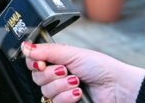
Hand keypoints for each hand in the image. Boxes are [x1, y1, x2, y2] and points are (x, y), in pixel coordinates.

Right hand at [22, 42, 144, 102]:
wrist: (117, 88)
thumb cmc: (102, 68)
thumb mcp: (73, 53)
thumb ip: (47, 50)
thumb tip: (26, 46)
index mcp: (57, 60)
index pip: (34, 61)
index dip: (34, 62)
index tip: (41, 62)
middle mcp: (57, 76)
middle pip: (36, 77)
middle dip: (51, 74)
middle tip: (65, 70)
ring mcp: (61, 92)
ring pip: (45, 91)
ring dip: (61, 86)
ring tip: (76, 82)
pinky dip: (65, 98)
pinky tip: (77, 93)